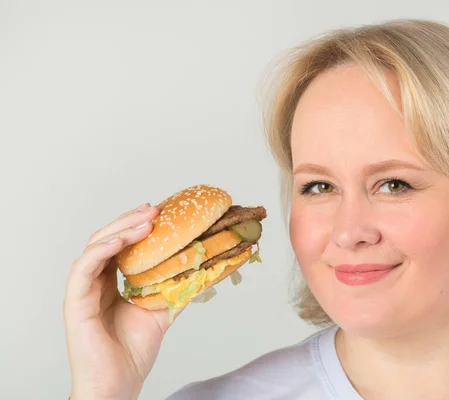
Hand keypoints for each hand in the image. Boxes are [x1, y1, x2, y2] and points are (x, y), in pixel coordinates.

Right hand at [64, 203, 177, 399]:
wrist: (119, 383)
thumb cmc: (133, 352)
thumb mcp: (162, 311)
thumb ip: (176, 289)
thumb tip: (204, 271)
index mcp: (110, 283)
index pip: (120, 244)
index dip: (136, 226)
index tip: (159, 212)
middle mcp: (94, 282)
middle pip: (107, 239)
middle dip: (130, 220)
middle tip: (154, 209)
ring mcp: (82, 291)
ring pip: (95, 247)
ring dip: (120, 229)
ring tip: (145, 220)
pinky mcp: (75, 302)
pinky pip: (84, 268)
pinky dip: (101, 250)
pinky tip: (121, 240)